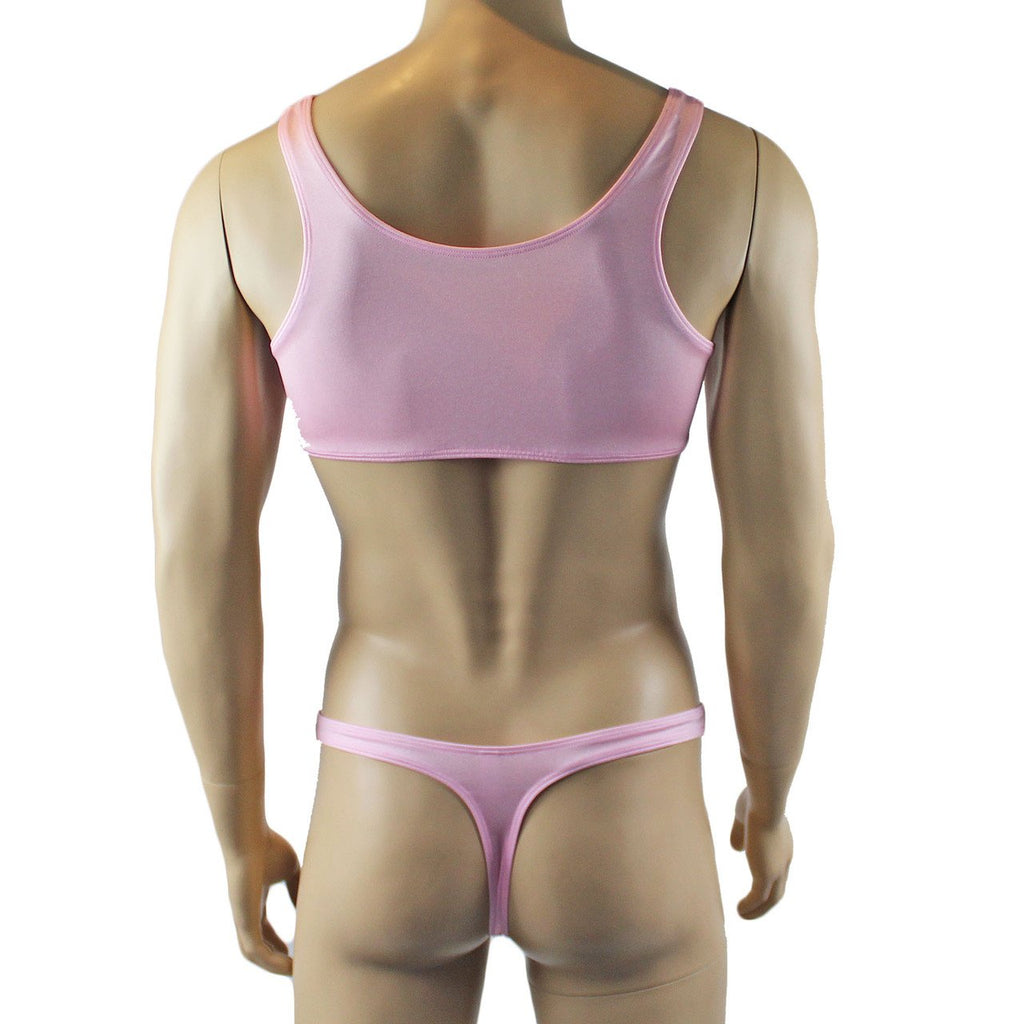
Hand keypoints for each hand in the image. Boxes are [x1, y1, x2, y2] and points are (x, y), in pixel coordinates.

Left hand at [223, 826, 301, 974]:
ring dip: (274, 966)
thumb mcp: (289, 869)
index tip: (293, 950)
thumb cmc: (267, 846)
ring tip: (294, 973)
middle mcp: (244, 913)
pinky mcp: (243, 921)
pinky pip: (256, 951)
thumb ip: (296, 887)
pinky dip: (272, 962)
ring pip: (255, 953)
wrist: (248, 838)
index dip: (277, 942)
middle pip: (258, 946)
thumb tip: (306, 904)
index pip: (263, 929)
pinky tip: (288, 966)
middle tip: (294, 969)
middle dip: (274, 959)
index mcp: (253, 900)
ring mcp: (242, 918)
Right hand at [729, 787, 792, 918]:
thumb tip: (736, 848)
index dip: (767, 879)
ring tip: (742, 915)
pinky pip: (758, 898)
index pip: (777, 868)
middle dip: (765, 901)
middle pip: (778, 888)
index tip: (756, 885)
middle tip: (751, 908)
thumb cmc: (755, 800)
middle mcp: (784, 859)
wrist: (765, 801)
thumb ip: (741, 833)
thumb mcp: (745, 817)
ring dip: (758, 909)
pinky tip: (739, 911)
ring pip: (771, 898)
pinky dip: (750, 907)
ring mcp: (777, 869)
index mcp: (783, 845)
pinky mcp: (766, 874)